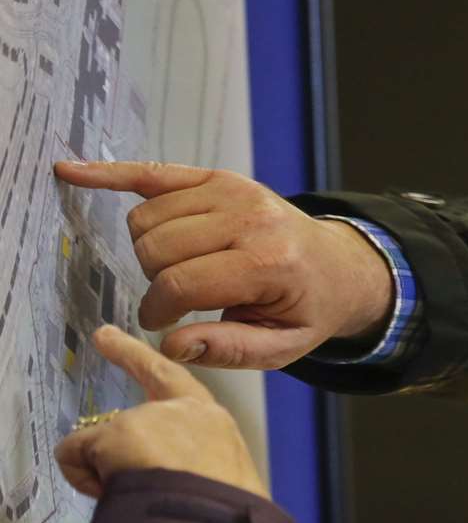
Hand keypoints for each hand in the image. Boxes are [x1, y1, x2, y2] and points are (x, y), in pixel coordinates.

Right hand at [54, 160, 394, 368]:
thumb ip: (228, 349)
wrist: (338, 266)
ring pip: (146, 218)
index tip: (162, 323)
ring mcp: (233, 190)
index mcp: (269, 261)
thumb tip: (169, 345)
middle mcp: (251, 217)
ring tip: (181, 267)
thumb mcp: (283, 347)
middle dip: (154, 280)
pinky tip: (73, 172)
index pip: (181, 283)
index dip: (158, 310)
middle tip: (180, 295)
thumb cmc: (306, 309)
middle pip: (156, 247)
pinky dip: (111, 174)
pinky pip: (152, 172)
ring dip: (150, 249)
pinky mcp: (218, 177)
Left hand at [55, 326, 267, 498]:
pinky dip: (84, 476)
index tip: (105, 335)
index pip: (170, 378)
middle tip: (115, 470)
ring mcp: (148, 419)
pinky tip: (111, 494)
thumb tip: (148, 479)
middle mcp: (183, 411)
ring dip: (111, 474)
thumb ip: (189, 468)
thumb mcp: (220, 483)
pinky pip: (76, 454)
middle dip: (119, 455)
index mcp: (212, 422)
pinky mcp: (117, 433)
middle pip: (130, 425)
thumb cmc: (223, 512)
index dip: (134, 356)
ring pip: (105, 444)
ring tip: (138, 503)